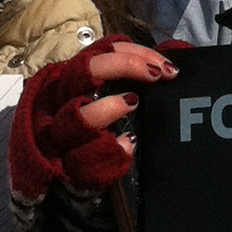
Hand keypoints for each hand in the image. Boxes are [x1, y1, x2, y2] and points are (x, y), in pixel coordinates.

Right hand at [10, 40, 177, 202]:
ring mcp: (59, 135)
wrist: (59, 180)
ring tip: (132, 103)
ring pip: (76, 115)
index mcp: (70, 80)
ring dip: (107, 106)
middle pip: (84, 71)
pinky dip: (110, 149)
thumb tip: (172, 63)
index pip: (101, 51)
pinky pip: (83, 158)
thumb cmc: (89, 131)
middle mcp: (60, 102)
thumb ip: (127, 79)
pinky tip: (128, 143)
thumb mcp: (101, 98)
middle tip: (156, 76)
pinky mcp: (64, 166)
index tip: (165, 67)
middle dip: (123, 65)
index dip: (133, 53)